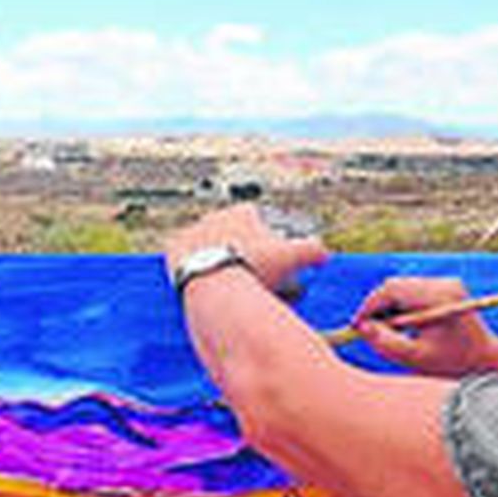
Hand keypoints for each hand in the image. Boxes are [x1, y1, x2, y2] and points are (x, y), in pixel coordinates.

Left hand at [163, 204, 328, 293]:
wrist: (215, 285)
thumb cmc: (255, 269)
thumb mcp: (293, 257)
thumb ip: (314, 251)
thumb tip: (325, 255)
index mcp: (241, 212)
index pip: (257, 221)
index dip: (264, 239)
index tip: (265, 259)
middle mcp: (213, 216)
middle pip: (231, 234)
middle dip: (240, 250)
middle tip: (245, 273)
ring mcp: (191, 231)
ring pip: (207, 245)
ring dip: (215, 257)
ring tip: (223, 280)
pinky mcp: (172, 250)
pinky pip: (183, 256)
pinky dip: (192, 266)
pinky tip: (200, 278)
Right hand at [351, 277, 497, 376]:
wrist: (485, 358)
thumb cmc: (452, 362)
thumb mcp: (414, 357)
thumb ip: (385, 342)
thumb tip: (361, 327)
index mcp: (439, 299)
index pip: (391, 290)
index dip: (369, 307)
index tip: (357, 326)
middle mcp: (444, 284)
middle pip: (394, 285)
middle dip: (377, 306)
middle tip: (370, 330)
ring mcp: (447, 282)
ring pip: (401, 286)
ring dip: (388, 306)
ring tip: (390, 331)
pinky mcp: (446, 286)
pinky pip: (412, 289)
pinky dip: (401, 305)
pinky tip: (404, 325)